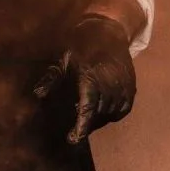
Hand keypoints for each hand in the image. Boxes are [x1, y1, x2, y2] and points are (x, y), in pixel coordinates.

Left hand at [34, 14, 135, 144]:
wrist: (108, 31)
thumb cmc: (81, 46)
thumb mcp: (62, 60)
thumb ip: (52, 78)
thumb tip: (37, 93)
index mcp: (90, 78)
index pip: (87, 108)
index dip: (81, 126)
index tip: (73, 139)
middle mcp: (109, 84)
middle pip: (98, 114)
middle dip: (87, 121)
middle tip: (75, 124)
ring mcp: (123, 86)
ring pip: (110, 113)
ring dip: (99, 117)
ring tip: (88, 113)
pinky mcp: (131, 88)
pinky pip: (123, 109)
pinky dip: (112, 112)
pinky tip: (102, 108)